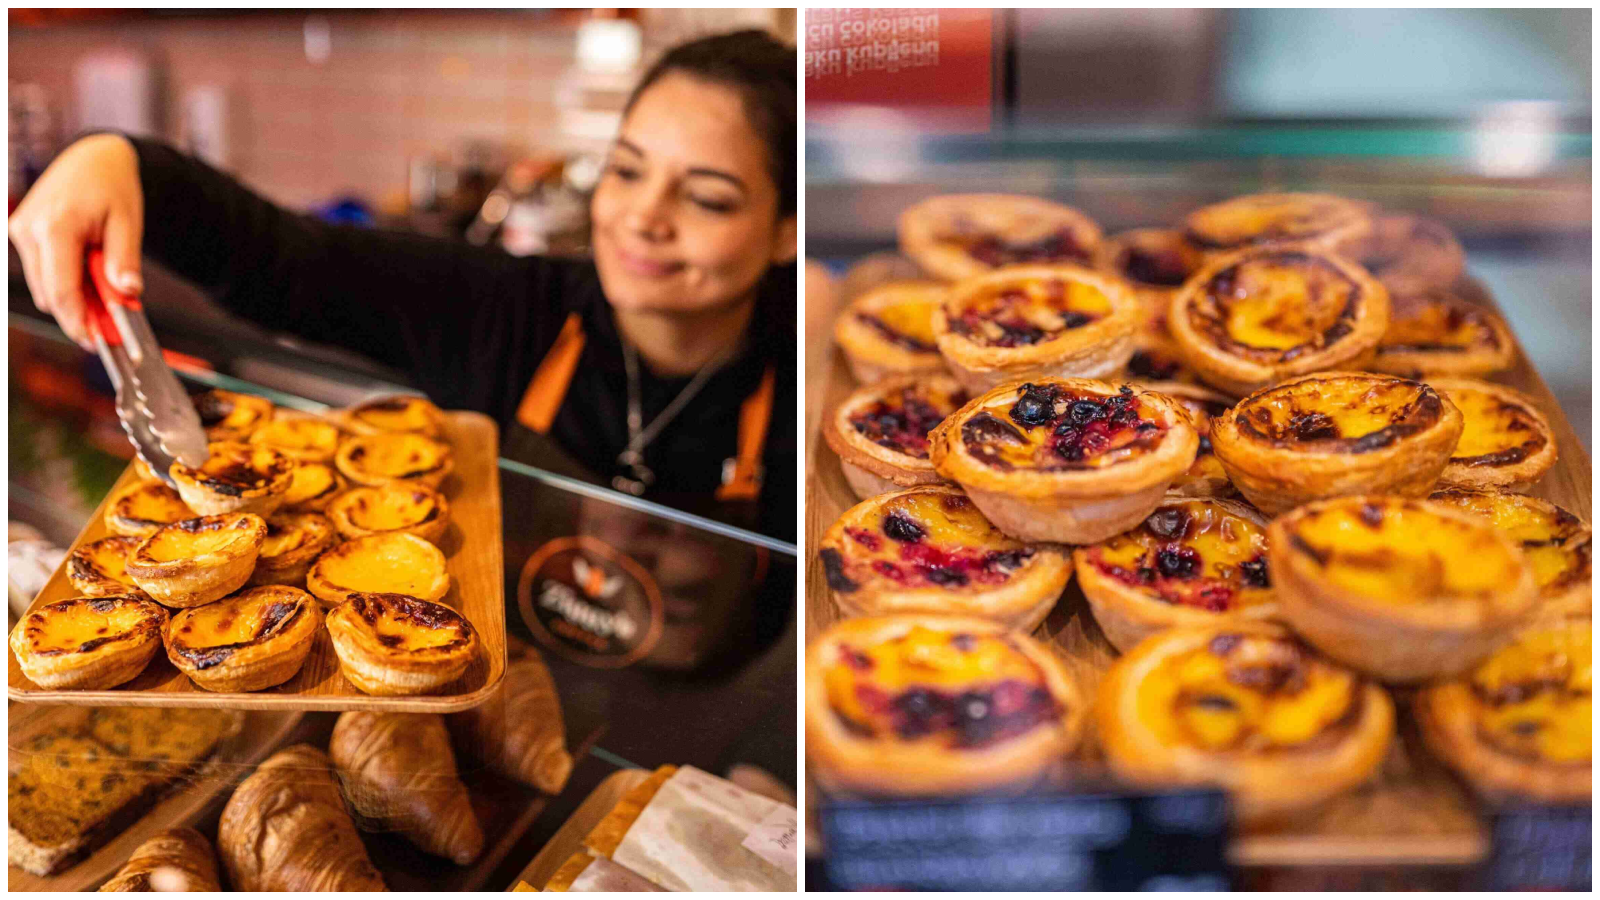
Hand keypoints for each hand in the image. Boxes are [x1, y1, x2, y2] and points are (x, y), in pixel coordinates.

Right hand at [8, 133, 144, 348]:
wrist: (93, 159)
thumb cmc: (113, 187)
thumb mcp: (129, 221)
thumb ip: (125, 259)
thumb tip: (128, 294)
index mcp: (56, 226)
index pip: (62, 290)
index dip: (79, 322)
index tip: (97, 343)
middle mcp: (29, 230)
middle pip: (50, 294)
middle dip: (80, 314)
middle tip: (114, 326)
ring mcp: (20, 232)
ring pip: (44, 288)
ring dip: (74, 298)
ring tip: (106, 290)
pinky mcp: (20, 234)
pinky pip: (42, 274)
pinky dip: (65, 283)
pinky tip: (89, 275)